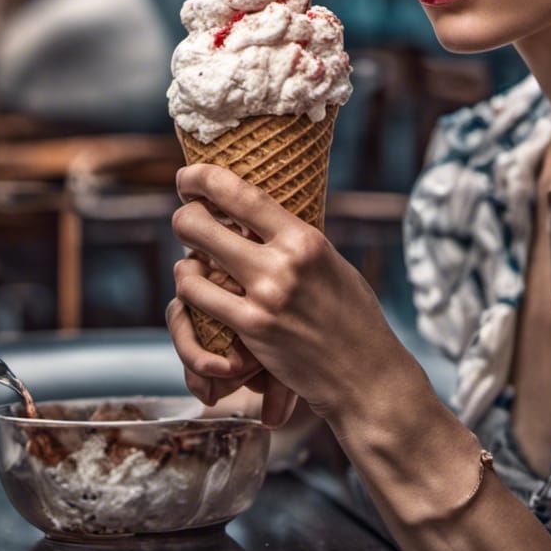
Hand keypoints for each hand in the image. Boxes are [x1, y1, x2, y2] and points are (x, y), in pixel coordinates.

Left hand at [167, 163, 408, 424]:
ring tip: (193, 264)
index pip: (241, 193)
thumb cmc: (352, 317)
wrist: (366, 374)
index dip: (203, 178)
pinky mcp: (251, 330)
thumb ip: (293, 242)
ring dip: (184, 263)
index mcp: (305, 238)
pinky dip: (189, 292)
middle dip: (184, 217)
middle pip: (201, 223)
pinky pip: (197, 300)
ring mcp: (265, 297)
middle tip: (186, 220)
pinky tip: (198, 292)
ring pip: (189, 264)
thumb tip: (253, 218)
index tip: (186, 177)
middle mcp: (284, 262)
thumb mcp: (329, 264)